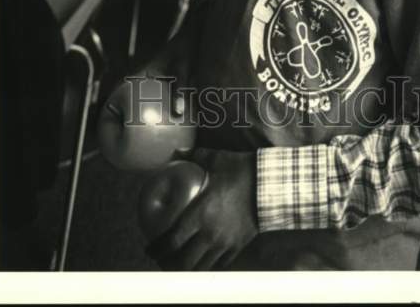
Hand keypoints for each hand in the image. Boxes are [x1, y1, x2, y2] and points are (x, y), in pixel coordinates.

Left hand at [146, 149, 257, 270]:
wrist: (270, 184)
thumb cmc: (240, 170)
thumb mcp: (215, 158)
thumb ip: (193, 156)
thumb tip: (176, 152)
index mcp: (200, 214)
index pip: (172, 240)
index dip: (158, 248)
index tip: (149, 248)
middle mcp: (209, 234)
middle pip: (183, 261)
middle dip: (169, 263)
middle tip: (161, 259)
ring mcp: (224, 243)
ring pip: (200, 267)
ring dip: (187, 268)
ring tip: (179, 264)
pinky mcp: (237, 247)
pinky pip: (218, 264)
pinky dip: (207, 266)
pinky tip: (202, 261)